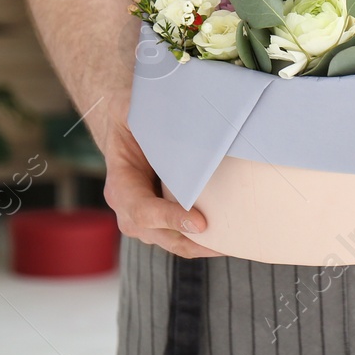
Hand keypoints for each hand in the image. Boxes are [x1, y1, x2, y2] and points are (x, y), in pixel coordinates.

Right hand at [93, 101, 222, 258]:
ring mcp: (145, 221)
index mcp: (119, 185)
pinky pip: (183, 239)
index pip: (141, 210)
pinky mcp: (162, 222)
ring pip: (175, 242)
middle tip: (225, 240)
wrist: (124, 132)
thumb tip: (176, 109)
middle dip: (193, 241)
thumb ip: (145, 113)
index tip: (199, 222)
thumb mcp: (129, 110)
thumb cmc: (130, 120)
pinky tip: (229, 237)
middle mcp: (129, 210)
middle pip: (161, 235)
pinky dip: (204, 241)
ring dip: (202, 245)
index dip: (169, 218)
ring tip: (234, 242)